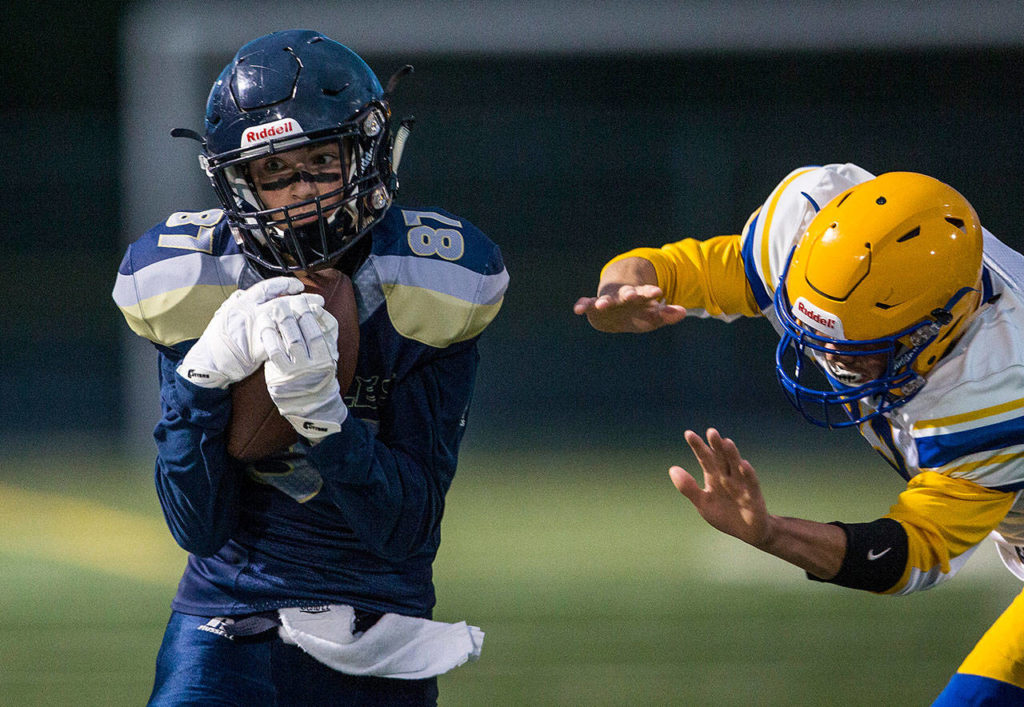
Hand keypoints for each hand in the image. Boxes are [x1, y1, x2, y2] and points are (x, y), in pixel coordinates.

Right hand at [178, 277, 304, 388]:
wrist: (208, 363)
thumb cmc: (217, 339)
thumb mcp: (225, 313)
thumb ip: (241, 302)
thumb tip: (254, 294)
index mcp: (241, 303)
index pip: (268, 287)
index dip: (286, 284)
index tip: (299, 286)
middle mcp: (249, 313)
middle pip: (282, 302)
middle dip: (303, 300)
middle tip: (318, 300)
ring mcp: (254, 331)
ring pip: (285, 320)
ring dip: (303, 318)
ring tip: (316, 316)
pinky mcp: (259, 348)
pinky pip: (283, 340)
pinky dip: (296, 337)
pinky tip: (307, 336)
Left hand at [256, 293, 347, 442]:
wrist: (311, 405)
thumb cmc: (319, 375)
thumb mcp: (329, 356)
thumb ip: (325, 335)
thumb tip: (317, 309)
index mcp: (327, 358)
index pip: (318, 330)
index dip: (309, 314)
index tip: (301, 301)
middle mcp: (314, 365)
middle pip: (304, 333)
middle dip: (293, 314)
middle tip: (283, 302)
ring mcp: (297, 371)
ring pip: (290, 340)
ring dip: (281, 322)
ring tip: (274, 309)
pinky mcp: (281, 376)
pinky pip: (274, 352)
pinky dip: (270, 336)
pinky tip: (265, 326)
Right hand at [573, 284, 686, 332]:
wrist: (617, 312)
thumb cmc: (638, 314)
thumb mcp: (653, 316)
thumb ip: (667, 315)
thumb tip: (683, 312)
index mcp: (639, 298)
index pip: (647, 293)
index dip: (651, 292)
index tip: (659, 292)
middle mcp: (623, 297)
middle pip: (627, 294)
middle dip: (629, 294)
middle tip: (631, 295)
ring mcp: (608, 301)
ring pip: (606, 300)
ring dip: (604, 301)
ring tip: (602, 304)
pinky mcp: (594, 307)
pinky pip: (587, 304)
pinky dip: (583, 305)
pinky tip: (578, 309)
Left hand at [669, 428, 771, 548]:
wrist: (748, 533)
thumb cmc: (724, 515)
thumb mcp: (703, 503)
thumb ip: (688, 487)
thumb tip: (672, 468)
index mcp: (714, 477)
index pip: (705, 458)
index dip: (698, 447)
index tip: (688, 433)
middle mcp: (728, 477)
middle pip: (721, 458)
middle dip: (716, 446)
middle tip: (711, 431)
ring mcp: (741, 485)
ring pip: (735, 466)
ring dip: (732, 455)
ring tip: (726, 441)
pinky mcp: (754, 496)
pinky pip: (750, 483)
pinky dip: (747, 474)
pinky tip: (743, 464)